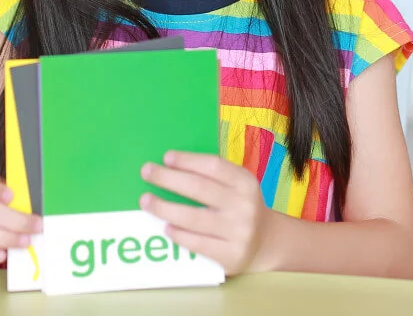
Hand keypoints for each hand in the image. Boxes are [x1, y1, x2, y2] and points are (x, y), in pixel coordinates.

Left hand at [139, 151, 271, 275]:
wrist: (266, 242)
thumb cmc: (240, 206)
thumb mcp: (237, 186)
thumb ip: (211, 176)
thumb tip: (168, 165)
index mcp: (245, 183)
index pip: (213, 166)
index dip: (188, 160)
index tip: (166, 157)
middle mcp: (243, 205)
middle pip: (198, 188)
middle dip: (167, 178)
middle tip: (146, 172)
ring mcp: (238, 232)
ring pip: (193, 217)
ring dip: (164, 207)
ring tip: (145, 200)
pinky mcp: (230, 255)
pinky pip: (197, 243)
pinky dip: (178, 234)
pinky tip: (165, 227)